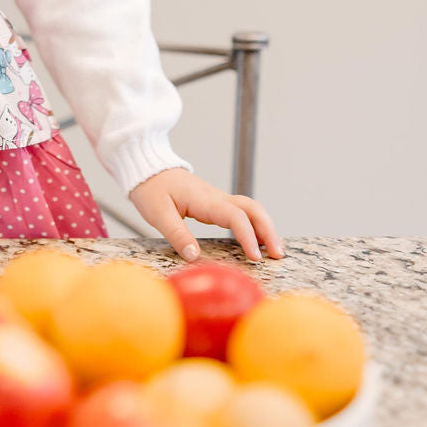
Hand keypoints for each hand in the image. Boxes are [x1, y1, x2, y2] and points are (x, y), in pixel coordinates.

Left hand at [129, 167, 284, 263]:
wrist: (148, 168)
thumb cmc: (151, 189)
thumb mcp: (158, 214)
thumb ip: (176, 235)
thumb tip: (195, 257)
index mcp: (204, 200)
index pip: (235, 217)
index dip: (248, 237)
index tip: (255, 257)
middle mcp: (216, 197)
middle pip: (253, 209)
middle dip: (269, 231)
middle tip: (278, 255)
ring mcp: (217, 199)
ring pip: (250, 209)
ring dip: (265, 227)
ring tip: (274, 251)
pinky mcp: (215, 203)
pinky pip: (241, 212)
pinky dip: (254, 225)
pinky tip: (257, 240)